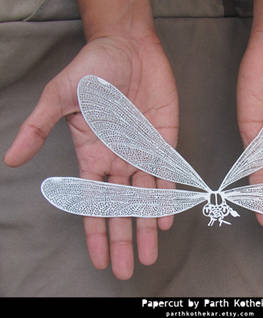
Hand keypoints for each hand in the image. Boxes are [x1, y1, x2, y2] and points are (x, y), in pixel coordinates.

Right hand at [4, 1, 178, 278]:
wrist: (128, 48)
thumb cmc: (93, 69)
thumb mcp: (60, 96)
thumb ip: (38, 127)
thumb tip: (11, 159)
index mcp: (92, 155)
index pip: (93, 203)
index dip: (95, 232)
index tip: (100, 259)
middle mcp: (118, 160)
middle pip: (120, 208)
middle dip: (123, 239)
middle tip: (127, 270)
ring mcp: (142, 152)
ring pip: (145, 198)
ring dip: (147, 227)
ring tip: (150, 255)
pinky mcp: (163, 141)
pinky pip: (166, 175)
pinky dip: (167, 197)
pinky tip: (166, 219)